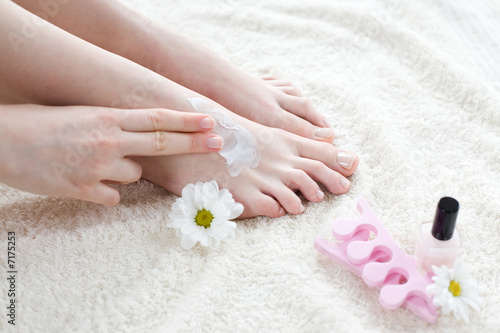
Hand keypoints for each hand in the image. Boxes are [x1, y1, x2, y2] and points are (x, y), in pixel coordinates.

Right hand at [0, 104, 222, 205]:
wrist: (2, 141)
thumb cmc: (39, 125)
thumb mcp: (82, 116)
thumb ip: (114, 126)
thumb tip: (140, 142)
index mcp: (106, 117)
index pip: (156, 118)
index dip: (186, 120)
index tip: (211, 121)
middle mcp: (108, 140)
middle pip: (161, 143)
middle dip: (194, 143)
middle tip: (219, 143)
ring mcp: (97, 165)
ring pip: (133, 174)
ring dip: (122, 172)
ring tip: (89, 162)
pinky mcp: (84, 190)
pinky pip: (112, 197)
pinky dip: (103, 192)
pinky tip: (81, 181)